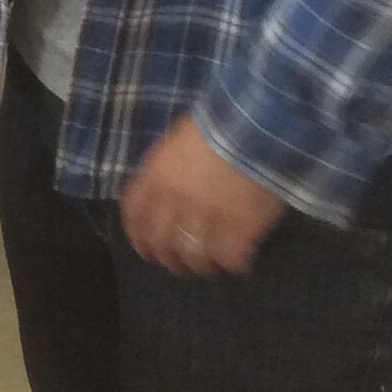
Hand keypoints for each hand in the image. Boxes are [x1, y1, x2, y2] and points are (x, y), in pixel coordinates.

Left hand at [119, 115, 286, 276]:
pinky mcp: (240, 229)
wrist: (257, 127)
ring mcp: (206, 218)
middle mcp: (174, 202)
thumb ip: (166, 168)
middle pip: (161, 243)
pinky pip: (230, 259)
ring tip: (212, 266)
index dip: (138, 238)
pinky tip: (239, 261)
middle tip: (181, 265)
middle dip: (169, 259)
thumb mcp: (178, 140)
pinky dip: (233, 263)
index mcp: (156, 176)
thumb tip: (164, 188)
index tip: (147, 250)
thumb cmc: (218, 124)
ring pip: (194, 257)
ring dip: (201, 267)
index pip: (134, 216)